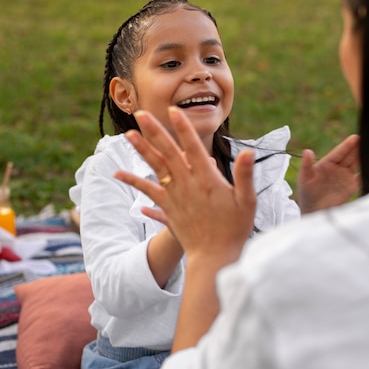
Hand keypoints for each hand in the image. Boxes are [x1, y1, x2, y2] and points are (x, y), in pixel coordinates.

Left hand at [114, 107, 256, 260]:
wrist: (214, 257)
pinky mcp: (168, 208)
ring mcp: (174, 196)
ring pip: (155, 169)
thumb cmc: (235, 229)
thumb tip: (249, 152)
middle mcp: (187, 185)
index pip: (192, 148)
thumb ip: (245, 175)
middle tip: (141, 113)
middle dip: (154, 131)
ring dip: (141, 151)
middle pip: (167, 153)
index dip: (183, 128)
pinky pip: (148, 193)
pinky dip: (135, 183)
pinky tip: (119, 175)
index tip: (173, 111)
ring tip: (128, 135)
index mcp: (206, 179)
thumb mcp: (247, 201)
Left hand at [296, 134, 360, 213]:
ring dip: (364, 157)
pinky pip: (362, 177)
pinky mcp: (352, 186)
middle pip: (350, 155)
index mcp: (327, 163)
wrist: (314, 210)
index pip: (339, 152)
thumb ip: (306, 165)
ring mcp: (346, 176)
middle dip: (358, 147)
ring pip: (357, 164)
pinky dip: (368, 172)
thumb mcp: (304, 178)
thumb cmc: (306, 193)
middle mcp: (338, 167)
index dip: (347, 145)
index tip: (356, 137)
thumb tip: (307, 151)